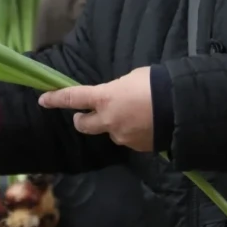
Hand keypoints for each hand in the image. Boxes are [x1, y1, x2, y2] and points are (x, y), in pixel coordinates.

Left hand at [38, 67, 153, 151]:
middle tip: (86, 114)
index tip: (43, 99)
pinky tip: (145, 124)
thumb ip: (117, 89)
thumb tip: (116, 97)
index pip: (73, 98)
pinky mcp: (136, 147)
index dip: (56, 99)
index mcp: (104, 98)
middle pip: (83, 125)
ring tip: (134, 114)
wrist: (183, 109)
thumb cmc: (156, 85)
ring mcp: (122, 136)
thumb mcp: (131, 79)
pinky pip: (127, 138)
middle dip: (82, 119)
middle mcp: (108, 120)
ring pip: (109, 132)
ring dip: (113, 124)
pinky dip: (131, 131)